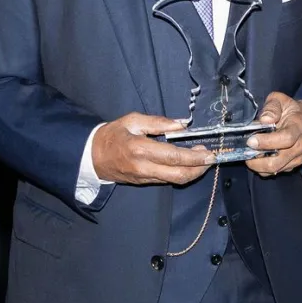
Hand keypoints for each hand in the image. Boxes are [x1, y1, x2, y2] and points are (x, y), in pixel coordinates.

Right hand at [91, 113, 215, 184]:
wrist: (91, 156)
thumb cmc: (112, 134)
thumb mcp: (133, 120)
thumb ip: (159, 122)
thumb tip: (182, 124)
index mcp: (141, 149)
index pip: (174, 156)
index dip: (195, 157)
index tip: (209, 153)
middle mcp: (144, 167)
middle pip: (179, 174)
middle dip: (199, 169)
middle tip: (210, 157)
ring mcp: (144, 177)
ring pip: (175, 180)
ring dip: (192, 172)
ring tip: (202, 160)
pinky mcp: (144, 182)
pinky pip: (167, 180)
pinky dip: (181, 173)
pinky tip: (187, 164)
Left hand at [244, 93, 301, 176]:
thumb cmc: (290, 110)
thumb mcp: (280, 100)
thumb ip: (272, 108)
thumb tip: (264, 120)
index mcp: (298, 127)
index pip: (286, 139)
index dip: (267, 142)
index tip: (250, 140)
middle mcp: (300, 145)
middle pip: (278, 160)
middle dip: (257, 159)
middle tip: (245, 151)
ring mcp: (297, 158)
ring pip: (274, 169)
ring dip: (257, 165)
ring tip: (248, 154)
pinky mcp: (292, 166)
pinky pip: (274, 172)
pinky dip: (261, 168)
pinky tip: (256, 157)